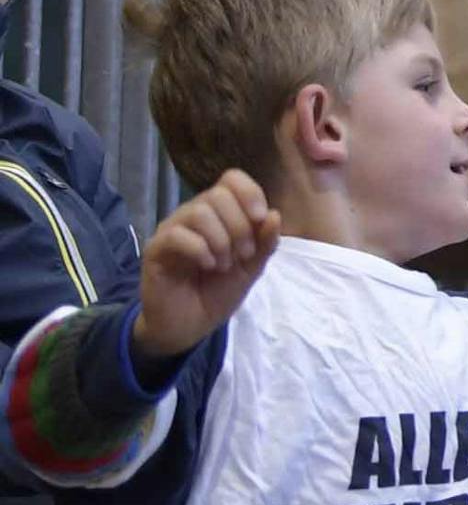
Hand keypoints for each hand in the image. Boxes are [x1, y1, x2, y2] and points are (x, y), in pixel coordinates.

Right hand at [135, 172, 278, 365]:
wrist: (190, 325)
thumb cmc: (218, 292)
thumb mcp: (252, 268)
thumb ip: (265, 242)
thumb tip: (274, 214)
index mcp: (219, 213)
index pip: (231, 179)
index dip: (250, 193)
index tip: (260, 219)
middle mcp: (193, 215)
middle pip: (218, 195)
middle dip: (240, 225)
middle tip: (243, 254)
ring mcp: (172, 230)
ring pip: (198, 212)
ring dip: (221, 240)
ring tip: (224, 265)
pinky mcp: (155, 250)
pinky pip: (177, 235)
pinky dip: (200, 249)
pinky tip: (208, 266)